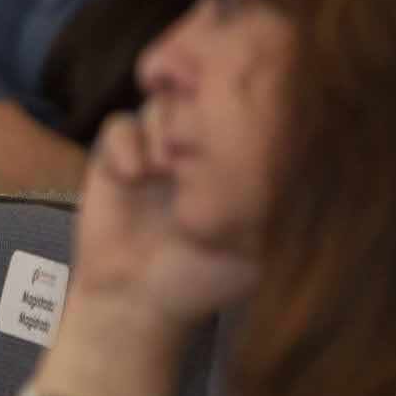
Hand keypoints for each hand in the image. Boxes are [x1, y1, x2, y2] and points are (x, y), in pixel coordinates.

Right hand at [73, 110, 260, 327]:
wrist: (135, 300)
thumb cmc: (199, 278)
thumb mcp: (251, 248)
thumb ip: (264, 201)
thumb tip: (278, 151)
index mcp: (236, 167)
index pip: (245, 114)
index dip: (237, 112)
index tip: (229, 133)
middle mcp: (199, 152)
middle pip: (202, 95)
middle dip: (197, 115)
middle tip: (191, 153)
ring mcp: (157, 151)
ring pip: (164, 103)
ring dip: (164, 130)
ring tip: (165, 171)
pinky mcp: (117, 158)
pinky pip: (121, 124)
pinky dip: (128, 145)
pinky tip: (134, 177)